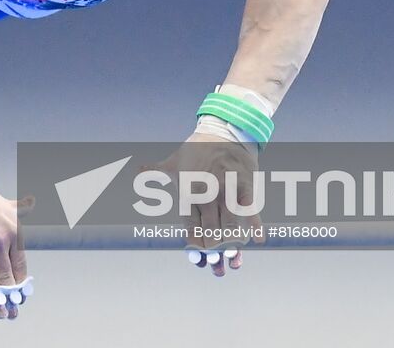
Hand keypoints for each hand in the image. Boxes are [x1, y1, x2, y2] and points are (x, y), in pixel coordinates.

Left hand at [141, 133, 262, 276]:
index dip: (194, 240)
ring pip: (229, 220)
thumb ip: (157, 170)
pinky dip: (253, 222)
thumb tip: (137, 170)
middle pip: (210, 226)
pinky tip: (257, 239)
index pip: (190, 222)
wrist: (223, 128)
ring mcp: (226, 187)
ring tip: (232, 258)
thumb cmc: (196, 148)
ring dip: (231, 241)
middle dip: (213, 248)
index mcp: (188, 190)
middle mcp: (206, 191)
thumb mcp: (175, 161)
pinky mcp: (244, 182)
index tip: (197, 256)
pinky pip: (249, 206)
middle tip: (216, 264)